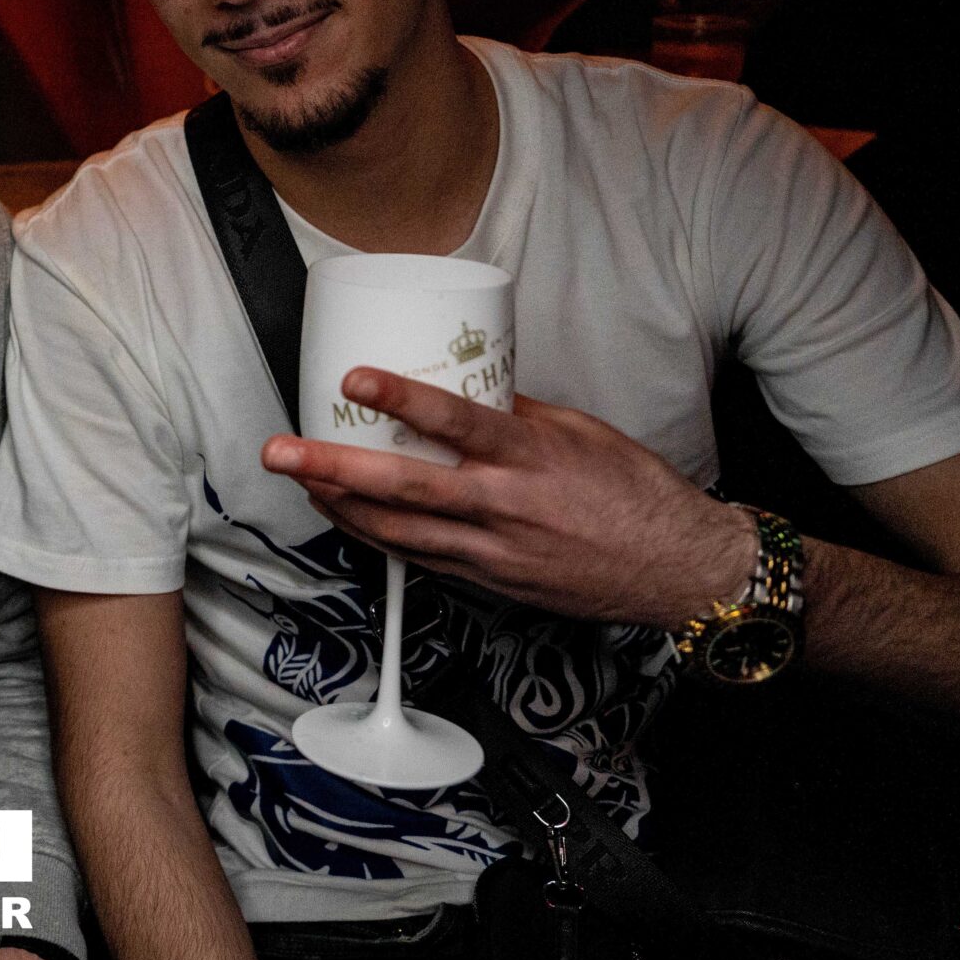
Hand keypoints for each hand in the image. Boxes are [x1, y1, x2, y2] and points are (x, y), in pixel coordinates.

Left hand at [261, 367, 756, 628]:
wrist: (677, 569)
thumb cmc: (636, 495)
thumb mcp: (579, 432)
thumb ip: (515, 412)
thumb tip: (462, 387)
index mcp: (531, 458)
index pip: (456, 422)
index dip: (400, 398)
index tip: (354, 378)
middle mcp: (505, 507)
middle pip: (402, 489)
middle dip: (332, 469)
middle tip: (283, 452)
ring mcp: (493, 551)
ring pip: (397, 532)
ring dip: (339, 508)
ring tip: (299, 482)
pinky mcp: (490, 581)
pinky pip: (420, 557)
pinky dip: (378, 538)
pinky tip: (349, 518)